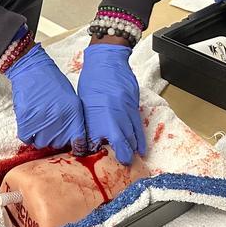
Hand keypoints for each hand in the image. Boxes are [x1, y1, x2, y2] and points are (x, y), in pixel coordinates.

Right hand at [6, 43, 85, 148]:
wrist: (32, 68)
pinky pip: (26, 138)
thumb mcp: (71, 98)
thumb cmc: (52, 82)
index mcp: (74, 112)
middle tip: (49, 127)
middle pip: (58, 144)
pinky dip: (26, 134)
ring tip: (38, 124)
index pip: (79, 142)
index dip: (76, 148)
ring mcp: (42, 119)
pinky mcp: (26, 119)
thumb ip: (73, 118)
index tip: (73, 148)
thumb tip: (73, 139)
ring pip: (41, 143)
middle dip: (54, 139)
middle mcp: (59, 117)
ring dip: (39, 137)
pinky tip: (29, 124)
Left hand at [78, 43, 144, 164]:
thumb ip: (89, 124)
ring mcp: (126, 108)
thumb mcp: (84, 103)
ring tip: (134, 160)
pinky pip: (138, 124)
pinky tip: (141, 147)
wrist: (108, 59)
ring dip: (133, 147)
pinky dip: (140, 137)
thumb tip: (88, 144)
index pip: (107, 138)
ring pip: (132, 132)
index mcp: (99, 112)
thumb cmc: (92, 80)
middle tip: (125, 167)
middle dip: (124, 154)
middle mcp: (114, 112)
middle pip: (122, 138)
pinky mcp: (134, 104)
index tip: (114, 163)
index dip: (112, 153)